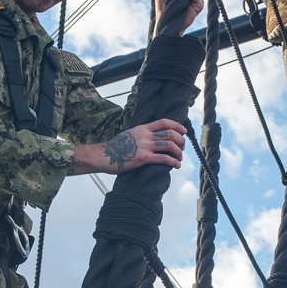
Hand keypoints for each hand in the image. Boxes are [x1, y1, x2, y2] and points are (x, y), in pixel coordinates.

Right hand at [71, 119, 186, 175]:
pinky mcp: (143, 158)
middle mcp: (144, 135)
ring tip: (179, 158)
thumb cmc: (114, 148)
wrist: (103, 156)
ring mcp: (144, 146)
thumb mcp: (128, 135)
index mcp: (142, 128)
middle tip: (182, 147)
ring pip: (169, 145)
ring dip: (178, 152)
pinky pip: (163, 158)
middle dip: (180, 141)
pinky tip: (176, 165)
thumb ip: (140, 134)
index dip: (177, 126)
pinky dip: (173, 162)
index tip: (184, 131)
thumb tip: (150, 136)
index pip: (164, 122)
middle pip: (170, 133)